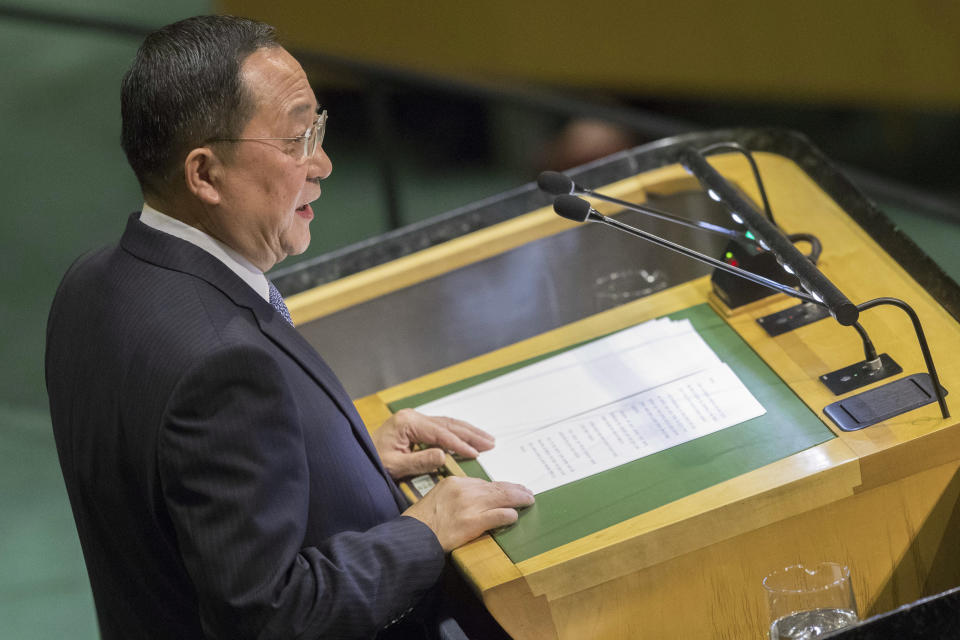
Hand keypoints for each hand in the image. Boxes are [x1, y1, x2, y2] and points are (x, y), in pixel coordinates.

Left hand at [372, 409, 495, 478]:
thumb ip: (420, 461)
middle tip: (489, 442)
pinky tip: (468, 438)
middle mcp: (412, 417)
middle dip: (471, 434)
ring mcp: (414, 420)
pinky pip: (441, 428)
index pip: (440, 433)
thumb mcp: (395, 465)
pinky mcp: (415, 426)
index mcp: (407, 423)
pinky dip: (457, 434)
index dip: (459, 444)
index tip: (475, 453)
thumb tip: (444, 456)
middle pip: (448, 424)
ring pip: (447, 424)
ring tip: (486, 439)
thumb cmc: (372, 460)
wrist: (357, 456)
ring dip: (468, 432)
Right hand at [403, 476, 534, 550]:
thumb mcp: (438, 497)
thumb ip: (457, 494)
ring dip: (518, 499)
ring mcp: (469, 506)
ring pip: (502, 498)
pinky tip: (515, 516)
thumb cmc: (422, 520)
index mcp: (454, 482)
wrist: (414, 536)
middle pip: (496, 487)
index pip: (484, 483)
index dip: (500, 486)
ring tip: (528, 500)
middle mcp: (464, 490)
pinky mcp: (473, 523)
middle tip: (527, 492)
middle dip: (515, 489)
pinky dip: (509, 515)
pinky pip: (498, 515)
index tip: (510, 487)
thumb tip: (477, 497)